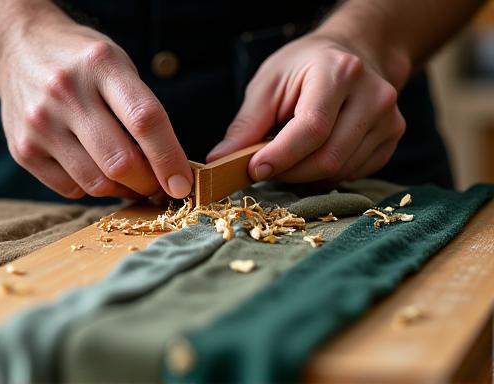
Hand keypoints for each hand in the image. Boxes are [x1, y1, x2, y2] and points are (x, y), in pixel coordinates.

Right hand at [0, 10, 192, 198]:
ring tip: (131, 179)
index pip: (145, 121)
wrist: (18, 50)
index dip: (170, 159)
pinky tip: (97, 170)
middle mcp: (66, 92)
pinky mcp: (23, 149)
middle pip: (121, 162)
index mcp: (101, 65)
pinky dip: (93, 188)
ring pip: (97, 183)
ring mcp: (40, 123)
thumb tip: (170, 170)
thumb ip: (142, 112)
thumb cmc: (83, 63)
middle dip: (148, 183)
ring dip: (123, 190)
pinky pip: (71, 188)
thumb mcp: (119, 66)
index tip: (183, 184)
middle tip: (158, 185)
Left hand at [207, 33, 405, 182]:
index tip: (254, 170)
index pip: (312, 127)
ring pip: (342, 170)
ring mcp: (389, 118)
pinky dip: (327, 175)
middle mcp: (373, 95)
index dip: (282, 156)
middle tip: (264, 169)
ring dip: (305, 176)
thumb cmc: (304, 67)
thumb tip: (219, 161)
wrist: (353, 53)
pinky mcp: (393, 137)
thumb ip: (246, 124)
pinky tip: (312, 158)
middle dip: (289, 172)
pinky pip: (355, 173)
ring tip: (287, 159)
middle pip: (329, 157)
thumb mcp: (268, 84)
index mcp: (339, 72)